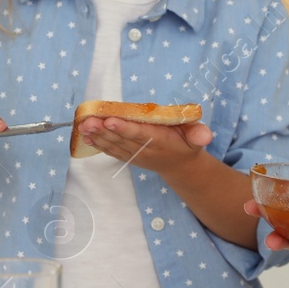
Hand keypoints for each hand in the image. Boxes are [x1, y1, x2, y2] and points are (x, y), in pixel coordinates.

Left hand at [74, 116, 212, 175]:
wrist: (180, 167)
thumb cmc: (187, 144)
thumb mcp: (197, 138)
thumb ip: (199, 135)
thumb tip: (205, 135)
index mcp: (160, 141)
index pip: (140, 134)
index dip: (124, 127)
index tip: (110, 120)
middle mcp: (145, 149)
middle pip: (121, 138)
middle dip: (103, 129)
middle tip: (87, 120)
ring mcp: (135, 155)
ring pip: (113, 144)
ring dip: (97, 136)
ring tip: (82, 126)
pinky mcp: (128, 156)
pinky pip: (111, 150)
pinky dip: (98, 144)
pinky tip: (86, 137)